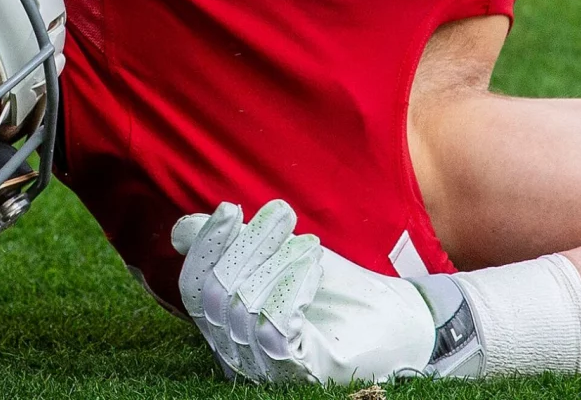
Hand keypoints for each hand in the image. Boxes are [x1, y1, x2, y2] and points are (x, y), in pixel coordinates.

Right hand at [171, 200, 434, 384]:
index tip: (230, 208)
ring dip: (276, 264)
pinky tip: (311, 269)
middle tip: (283, 216)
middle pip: (217, 295)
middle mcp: (238, 348)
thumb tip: (182, 229)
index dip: (206, 246)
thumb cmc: (336, 290)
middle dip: (248, 247)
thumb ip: (237, 244)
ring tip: (308, 245)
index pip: (195, 288)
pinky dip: (290, 288)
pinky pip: (275, 329)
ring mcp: (266, 366)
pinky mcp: (299, 372)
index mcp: (227, 320)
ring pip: (244, 309)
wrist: (397, 320)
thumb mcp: (282, 256)